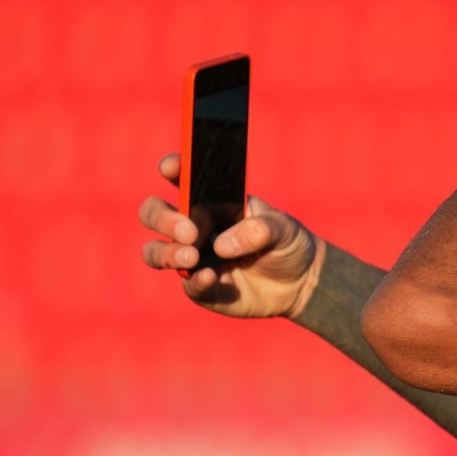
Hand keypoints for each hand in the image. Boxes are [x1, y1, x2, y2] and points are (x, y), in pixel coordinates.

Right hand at [137, 154, 321, 317]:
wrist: (302, 284)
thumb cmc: (288, 244)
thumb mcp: (284, 229)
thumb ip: (260, 229)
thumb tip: (222, 246)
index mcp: (212, 201)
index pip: (182, 178)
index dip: (172, 168)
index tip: (170, 168)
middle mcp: (195, 227)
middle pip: (154, 214)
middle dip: (162, 219)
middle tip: (189, 232)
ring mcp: (194, 258)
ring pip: (155, 252)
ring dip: (166, 253)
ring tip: (192, 257)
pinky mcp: (202, 287)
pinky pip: (187, 285)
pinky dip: (195, 282)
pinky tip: (210, 277)